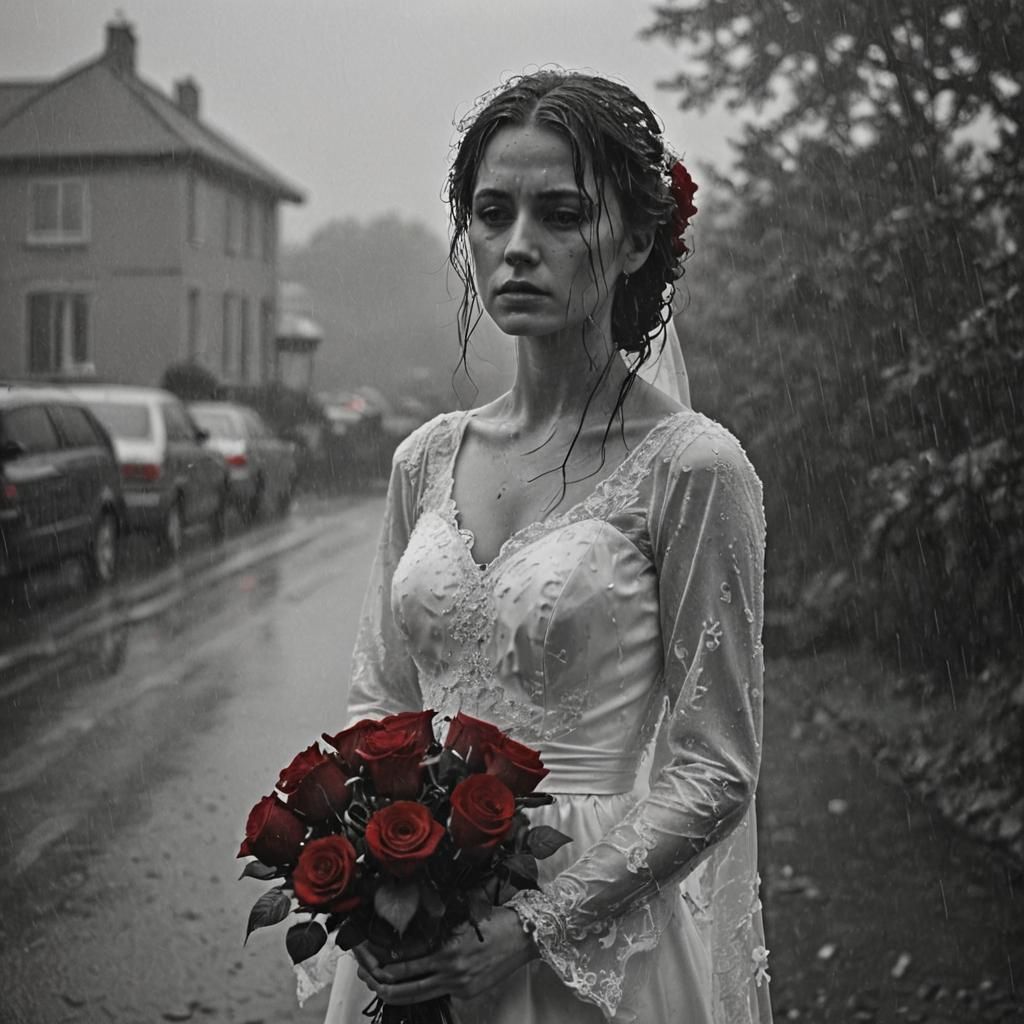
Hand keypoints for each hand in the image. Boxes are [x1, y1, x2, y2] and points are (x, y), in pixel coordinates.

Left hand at [354, 907, 536, 1004]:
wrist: (526, 936)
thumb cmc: (495, 919)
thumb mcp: (461, 916)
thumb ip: (435, 928)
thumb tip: (406, 935)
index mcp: (447, 947)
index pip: (404, 955)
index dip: (381, 954)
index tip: (366, 950)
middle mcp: (450, 970)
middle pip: (402, 981)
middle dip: (378, 976)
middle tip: (361, 969)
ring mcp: (458, 985)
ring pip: (414, 993)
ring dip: (391, 989)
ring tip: (375, 980)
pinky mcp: (466, 993)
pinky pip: (435, 992)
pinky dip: (416, 988)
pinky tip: (405, 982)